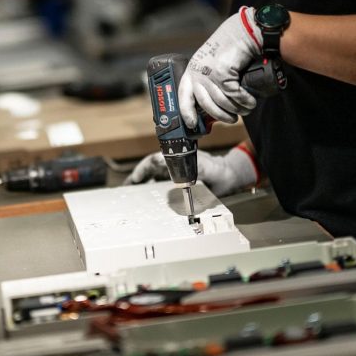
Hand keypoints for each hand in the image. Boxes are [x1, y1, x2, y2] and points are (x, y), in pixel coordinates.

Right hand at [123, 147, 257, 196]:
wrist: (229, 175)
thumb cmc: (219, 170)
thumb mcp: (209, 169)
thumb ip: (197, 171)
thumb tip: (189, 179)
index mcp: (178, 157)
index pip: (155, 160)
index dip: (143, 168)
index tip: (135, 179)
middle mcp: (173, 163)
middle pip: (150, 167)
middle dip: (137, 176)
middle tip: (126, 188)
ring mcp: (175, 171)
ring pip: (153, 175)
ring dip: (142, 182)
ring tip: (131, 192)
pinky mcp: (178, 180)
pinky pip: (161, 183)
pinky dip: (152, 188)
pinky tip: (146, 198)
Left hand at [179, 6, 261, 126]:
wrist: (241, 32)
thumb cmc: (229, 49)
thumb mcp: (211, 64)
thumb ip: (208, 80)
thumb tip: (214, 104)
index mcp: (192, 71)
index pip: (183, 95)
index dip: (186, 112)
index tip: (192, 124)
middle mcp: (197, 72)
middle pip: (206, 104)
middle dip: (221, 116)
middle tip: (232, 119)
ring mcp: (209, 73)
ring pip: (222, 102)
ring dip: (236, 110)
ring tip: (245, 110)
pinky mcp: (222, 72)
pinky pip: (234, 95)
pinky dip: (244, 101)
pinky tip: (250, 103)